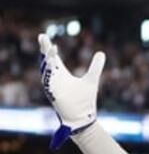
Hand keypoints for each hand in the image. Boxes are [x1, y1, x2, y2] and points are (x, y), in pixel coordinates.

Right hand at [37, 33, 104, 148]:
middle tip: (43, 37)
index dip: (48, 47)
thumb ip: (96, 66)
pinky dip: (48, 73)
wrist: (84, 117)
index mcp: (61, 74)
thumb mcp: (92, 79)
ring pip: (46, 70)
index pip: (53, 58)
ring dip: (48, 59)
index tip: (44, 36)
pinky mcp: (52, 94)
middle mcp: (55, 79)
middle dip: (44, 49)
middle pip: (46, 61)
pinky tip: (50, 64)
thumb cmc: (85, 101)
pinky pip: (48, 82)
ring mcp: (52, 86)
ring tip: (51, 48)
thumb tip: (101, 52)